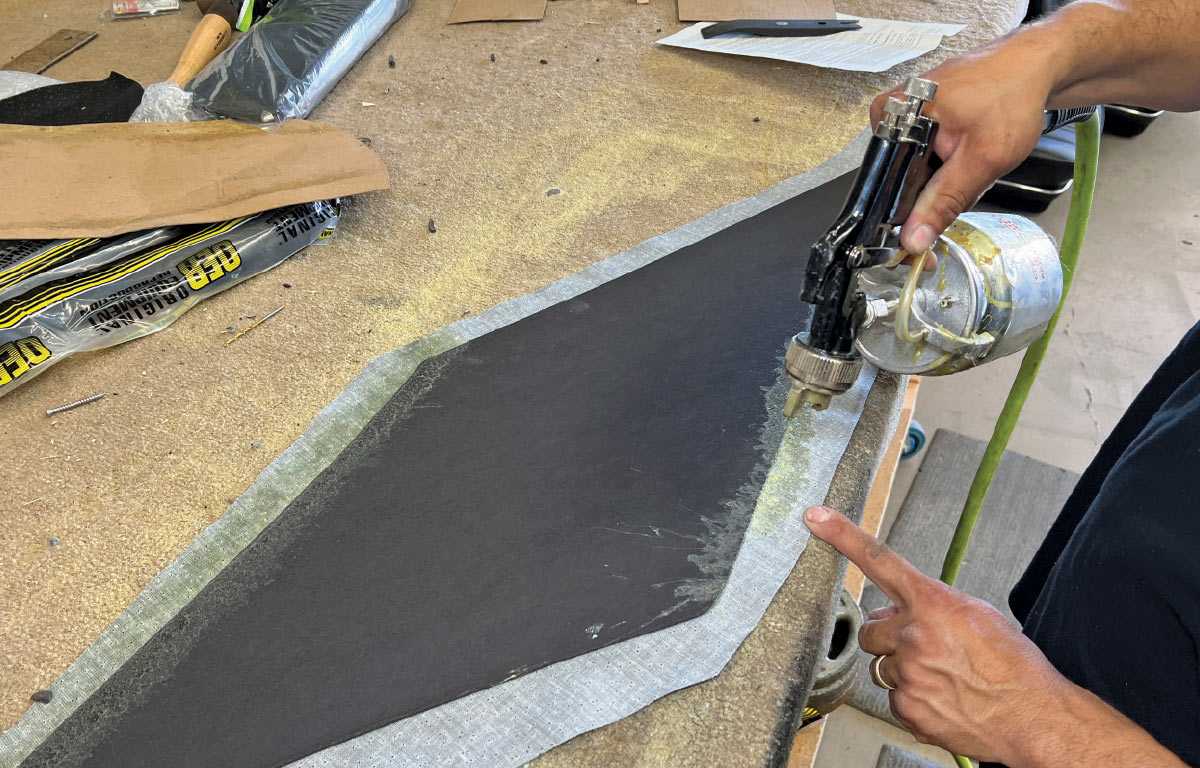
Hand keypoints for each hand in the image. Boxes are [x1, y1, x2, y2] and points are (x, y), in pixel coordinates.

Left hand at [803, 506, 1074, 763]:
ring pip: (882, 665)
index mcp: (932, 603)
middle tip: (925, 648)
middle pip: (872, 629)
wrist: (1034, 718)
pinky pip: (893, 697)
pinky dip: (913, 699)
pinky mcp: (906, 707)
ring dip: (903, 669)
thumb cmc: (1014, 666)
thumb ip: (934, 604)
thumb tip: (906, 605)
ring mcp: (907, 672)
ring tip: (942, 677)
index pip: (877, 559)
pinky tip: (942, 699)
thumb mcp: (979, 615)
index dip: (842, 535)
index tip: (816, 518)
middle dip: (890, 637)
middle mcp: (913, 634)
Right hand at [871, 39, 1056, 255]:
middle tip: (972, 176)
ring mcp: (910, 109)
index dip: (905, 215)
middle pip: (903, 178)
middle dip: (938, 191)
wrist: (1039, 65)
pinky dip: (953, 161)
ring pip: (919, 170)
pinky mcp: (925, 112)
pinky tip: (971, 148)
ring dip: (949, 177)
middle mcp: (894, 109)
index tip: (927, 235)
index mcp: (893, 115)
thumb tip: (913, 239)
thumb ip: (944, 202)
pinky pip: (928, 153)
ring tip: (975, 157)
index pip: (885, 183)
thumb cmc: (1013, 95)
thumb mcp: (981, 159)